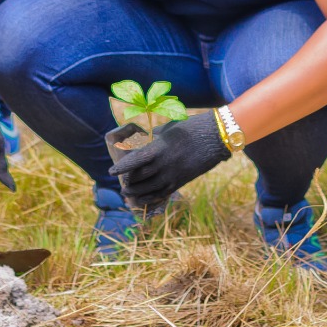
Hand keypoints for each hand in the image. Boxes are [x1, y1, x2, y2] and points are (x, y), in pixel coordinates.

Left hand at [112, 111, 229, 206]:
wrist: (216, 137)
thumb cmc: (191, 127)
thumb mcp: (169, 128)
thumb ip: (154, 136)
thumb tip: (141, 140)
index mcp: (160, 147)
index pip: (135, 161)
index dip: (121, 167)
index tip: (110, 171)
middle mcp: (165, 164)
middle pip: (140, 177)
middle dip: (128, 180)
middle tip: (120, 180)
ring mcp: (173, 174)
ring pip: (149, 188)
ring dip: (135, 192)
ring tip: (126, 192)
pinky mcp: (181, 181)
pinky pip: (162, 193)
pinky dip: (150, 198)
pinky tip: (142, 198)